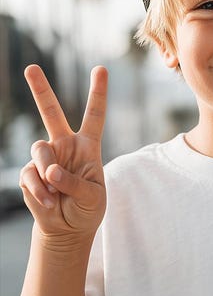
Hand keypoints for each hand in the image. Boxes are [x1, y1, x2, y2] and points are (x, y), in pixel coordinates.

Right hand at [19, 65, 106, 242]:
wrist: (68, 227)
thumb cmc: (88, 209)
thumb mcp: (93, 197)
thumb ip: (75, 183)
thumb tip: (51, 172)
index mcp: (88, 146)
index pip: (95, 116)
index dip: (98, 93)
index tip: (100, 69)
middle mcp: (65, 145)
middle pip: (51, 113)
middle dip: (40, 90)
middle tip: (30, 67)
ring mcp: (46, 157)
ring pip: (40, 150)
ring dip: (48, 173)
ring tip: (57, 193)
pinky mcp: (30, 172)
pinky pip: (31, 175)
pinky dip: (40, 191)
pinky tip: (49, 202)